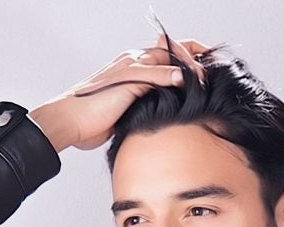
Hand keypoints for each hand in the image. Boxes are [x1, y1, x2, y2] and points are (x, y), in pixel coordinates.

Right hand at [29, 34, 210, 152]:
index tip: (204, 70)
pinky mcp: (128, 79)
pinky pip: (155, 72)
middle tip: (214, 67)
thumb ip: (143, 107)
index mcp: (133, 67)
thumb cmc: (92, 121)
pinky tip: (186, 82)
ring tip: (205, 78)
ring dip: (189, 65)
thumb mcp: (125, 113)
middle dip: (196, 55)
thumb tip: (161, 119)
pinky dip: (172, 75)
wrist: (70, 121)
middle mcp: (133, 61)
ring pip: (167, 56)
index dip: (187, 58)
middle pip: (171, 48)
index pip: (166, 54)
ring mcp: (130, 67)